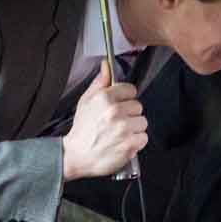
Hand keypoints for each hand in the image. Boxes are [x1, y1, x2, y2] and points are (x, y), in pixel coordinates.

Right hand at [60, 65, 146, 179]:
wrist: (77, 156)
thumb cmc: (82, 130)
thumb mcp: (86, 101)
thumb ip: (99, 83)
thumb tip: (106, 65)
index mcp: (105, 98)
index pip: (130, 90)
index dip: (125, 98)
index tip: (119, 105)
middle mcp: (115, 112)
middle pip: (138, 106)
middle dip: (130, 114)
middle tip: (117, 122)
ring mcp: (123, 128)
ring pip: (142, 122)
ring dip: (134, 128)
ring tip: (119, 133)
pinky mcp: (130, 144)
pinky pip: (143, 138)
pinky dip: (136, 142)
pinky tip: (123, 142)